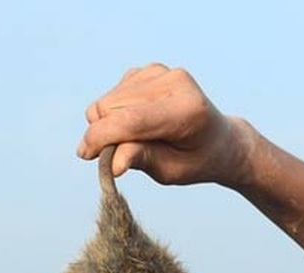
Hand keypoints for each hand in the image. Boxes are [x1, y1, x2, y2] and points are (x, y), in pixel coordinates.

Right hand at [78, 63, 250, 187]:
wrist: (218, 140)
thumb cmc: (195, 161)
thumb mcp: (172, 171)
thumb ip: (143, 160)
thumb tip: (112, 163)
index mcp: (186, 110)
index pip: (131, 119)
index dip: (102, 137)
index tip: (84, 154)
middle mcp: (175, 82)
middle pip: (112, 107)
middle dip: (103, 134)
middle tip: (116, 156)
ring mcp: (162, 71)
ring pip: (108, 99)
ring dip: (108, 124)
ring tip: (131, 142)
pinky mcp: (150, 70)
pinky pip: (114, 93)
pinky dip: (115, 112)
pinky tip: (136, 124)